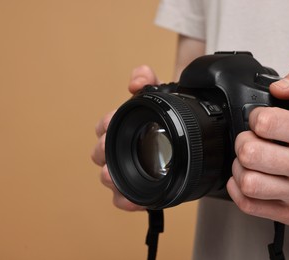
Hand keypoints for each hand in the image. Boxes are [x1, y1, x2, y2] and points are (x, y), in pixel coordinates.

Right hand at [91, 65, 158, 210]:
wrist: (186, 140)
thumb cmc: (166, 120)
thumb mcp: (160, 96)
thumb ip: (149, 81)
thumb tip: (138, 76)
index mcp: (122, 128)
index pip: (105, 126)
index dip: (105, 124)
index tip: (110, 123)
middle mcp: (120, 149)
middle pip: (101, 152)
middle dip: (103, 151)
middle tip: (108, 150)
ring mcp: (128, 170)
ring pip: (109, 177)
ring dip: (110, 177)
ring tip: (112, 177)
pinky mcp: (137, 188)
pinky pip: (125, 198)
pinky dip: (127, 200)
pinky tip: (136, 201)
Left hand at [227, 61, 288, 226]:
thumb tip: (278, 86)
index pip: (267, 123)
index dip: (255, 117)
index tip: (260, 119)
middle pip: (251, 153)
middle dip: (243, 141)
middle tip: (251, 140)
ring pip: (248, 182)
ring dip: (239, 167)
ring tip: (250, 160)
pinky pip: (248, 205)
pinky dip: (238, 189)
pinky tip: (248, 177)